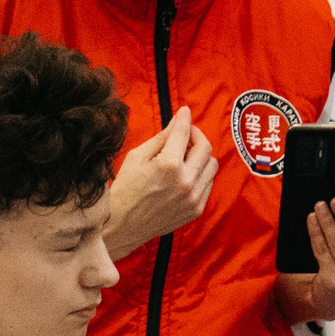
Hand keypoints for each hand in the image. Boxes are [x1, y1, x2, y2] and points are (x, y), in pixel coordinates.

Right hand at [103, 107, 216, 257]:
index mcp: (168, 165)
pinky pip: (209, 183)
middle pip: (205, 147)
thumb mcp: (137, 156)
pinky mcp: (196, 209)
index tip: (184, 111)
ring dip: (201, 155)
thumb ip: (161, 138)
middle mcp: (186, 181)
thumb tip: (177, 122)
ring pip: (212, 165)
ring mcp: (193, 197)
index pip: (183, 133)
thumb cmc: (125, 188)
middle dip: (197, 135)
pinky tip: (186, 173)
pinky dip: (201, 173)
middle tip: (187, 133)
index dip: (184, 118)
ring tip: (185, 155)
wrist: (123, 224)